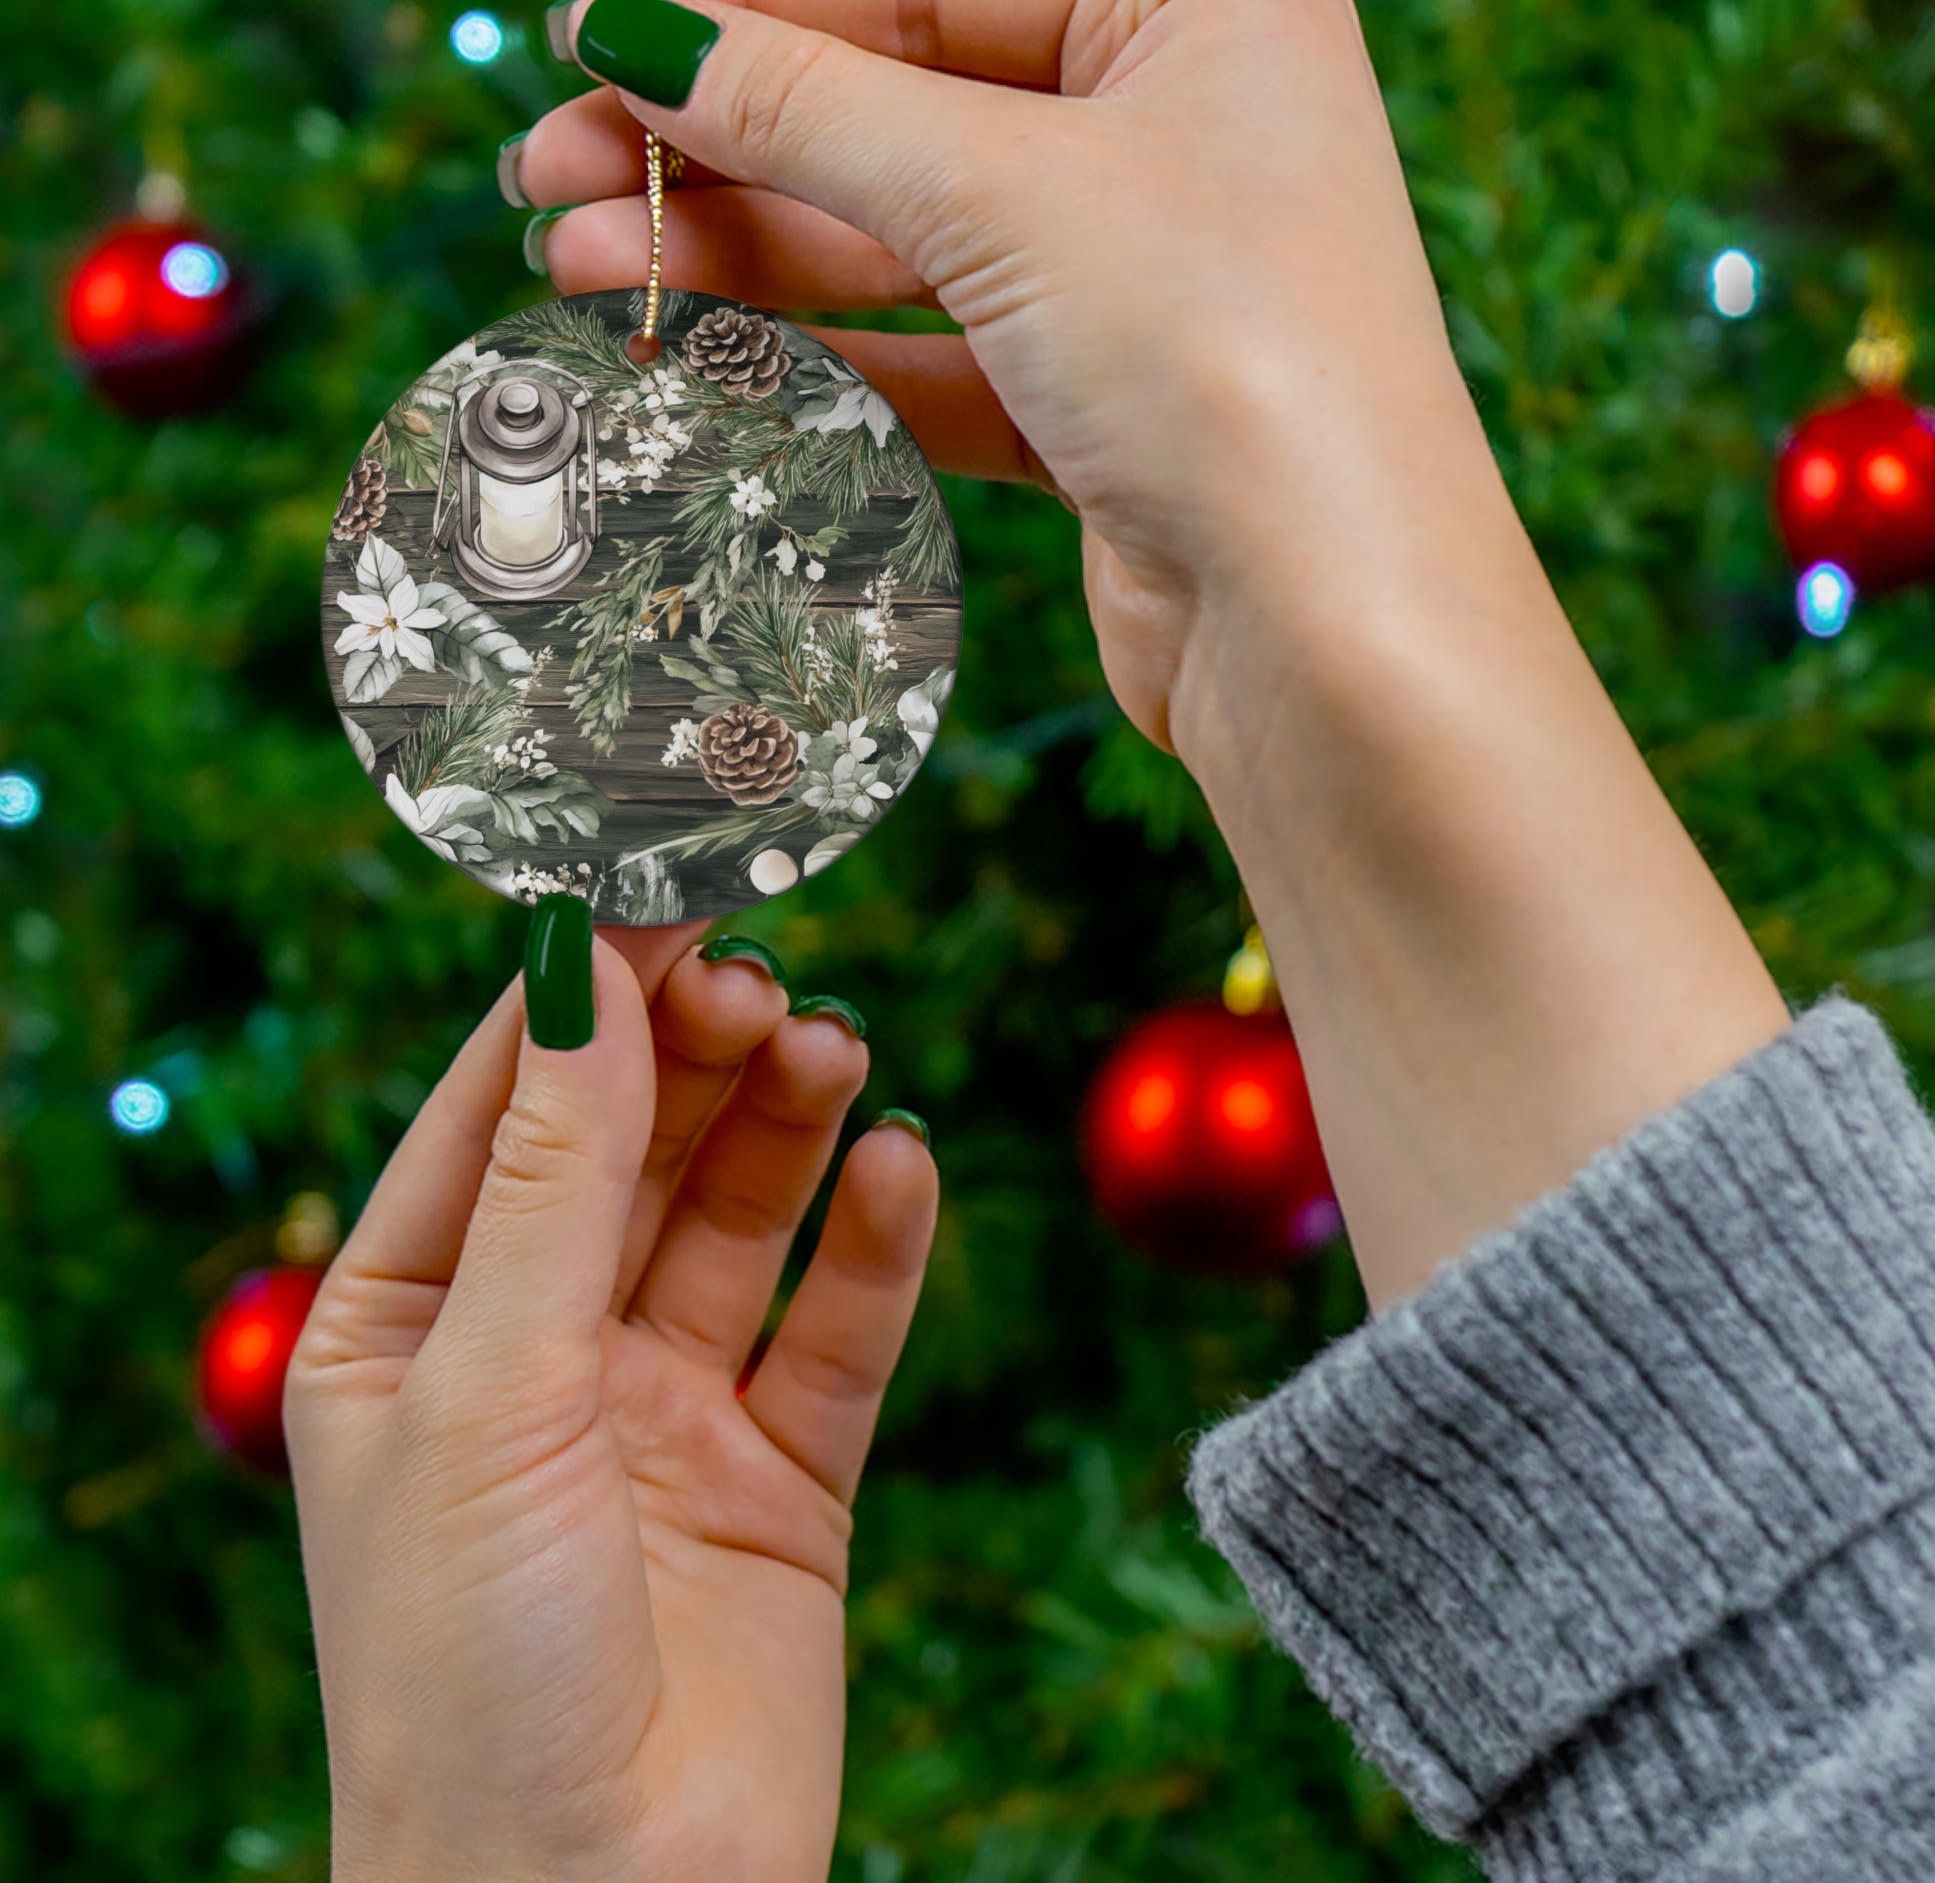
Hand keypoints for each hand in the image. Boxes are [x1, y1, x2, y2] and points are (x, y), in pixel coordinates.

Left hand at [286, 920, 937, 1882]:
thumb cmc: (470, 1669)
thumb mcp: (490, 1388)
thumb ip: (554, 1176)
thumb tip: (583, 969)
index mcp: (410, 1327)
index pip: (501, 1112)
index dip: (582, 998)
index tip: (660, 889)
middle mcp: (538, 1355)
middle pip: (633, 1149)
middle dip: (694, 1055)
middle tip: (762, 973)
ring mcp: (665, 1413)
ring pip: (739, 1220)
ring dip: (787, 1127)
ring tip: (833, 1048)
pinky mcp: (782, 1479)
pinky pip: (837, 1331)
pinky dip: (875, 1245)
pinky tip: (900, 1168)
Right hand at [514, 0, 1784, 1306]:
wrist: (1332, 631)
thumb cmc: (1223, 358)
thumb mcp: (1001, 193)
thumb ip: (808, 109)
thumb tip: (631, 38)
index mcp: (1200, 13)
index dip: (746, 8)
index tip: (588, 40)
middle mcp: (1181, 134)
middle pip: (902, 114)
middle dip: (721, 149)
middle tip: (547, 178)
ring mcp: (1145, 282)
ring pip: (905, 246)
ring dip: (744, 255)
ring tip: (578, 265)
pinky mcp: (1107, 413)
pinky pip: (936, 357)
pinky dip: (820, 355)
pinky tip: (691, 352)